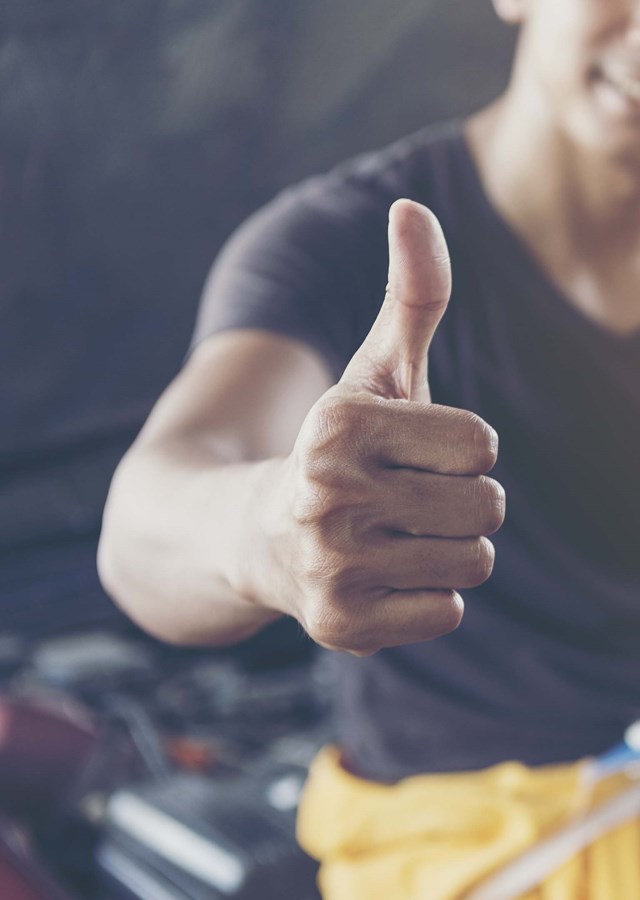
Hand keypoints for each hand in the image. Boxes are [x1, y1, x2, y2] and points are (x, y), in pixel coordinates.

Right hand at [267, 200, 504, 654]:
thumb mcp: (374, 371)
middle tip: (401, 500)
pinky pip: (448, 613)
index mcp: (338, 424)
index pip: (483, 446)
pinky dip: (426, 596)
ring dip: (446, 547)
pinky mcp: (340, 625)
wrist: (254, 535)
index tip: (408, 454)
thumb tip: (413, 205)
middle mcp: (327, 495)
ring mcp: (331, 566)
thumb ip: (413, 293)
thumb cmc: (336, 448)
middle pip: (488, 507)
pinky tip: (378, 577)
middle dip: (459, 500)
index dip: (459, 449)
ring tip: (389, 536)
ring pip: (474, 562)